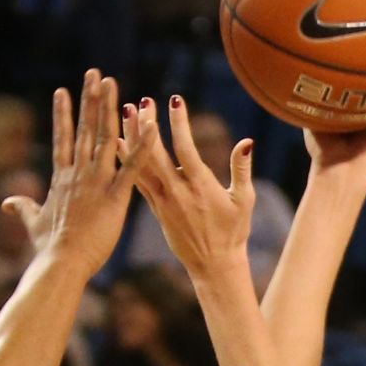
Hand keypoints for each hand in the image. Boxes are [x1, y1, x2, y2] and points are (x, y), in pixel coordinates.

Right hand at [3, 69, 134, 277]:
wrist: (60, 263)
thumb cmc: (47, 248)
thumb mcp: (33, 223)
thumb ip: (22, 207)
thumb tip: (6, 203)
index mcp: (61, 179)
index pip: (63, 139)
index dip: (63, 114)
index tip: (63, 91)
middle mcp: (78, 173)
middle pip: (86, 128)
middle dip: (90, 99)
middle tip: (95, 73)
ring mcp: (96, 182)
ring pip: (106, 137)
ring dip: (110, 108)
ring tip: (113, 82)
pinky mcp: (115, 196)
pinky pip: (132, 166)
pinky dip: (143, 145)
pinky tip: (151, 125)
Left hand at [124, 95, 254, 279]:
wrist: (214, 266)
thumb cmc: (233, 232)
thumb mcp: (244, 201)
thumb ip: (242, 170)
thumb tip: (247, 142)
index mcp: (200, 188)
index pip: (186, 150)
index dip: (180, 125)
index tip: (174, 100)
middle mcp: (178, 193)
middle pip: (157, 155)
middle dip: (148, 127)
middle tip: (141, 102)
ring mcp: (163, 202)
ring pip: (142, 166)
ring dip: (132, 139)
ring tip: (125, 113)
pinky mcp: (156, 209)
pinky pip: (138, 182)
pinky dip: (127, 161)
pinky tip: (118, 142)